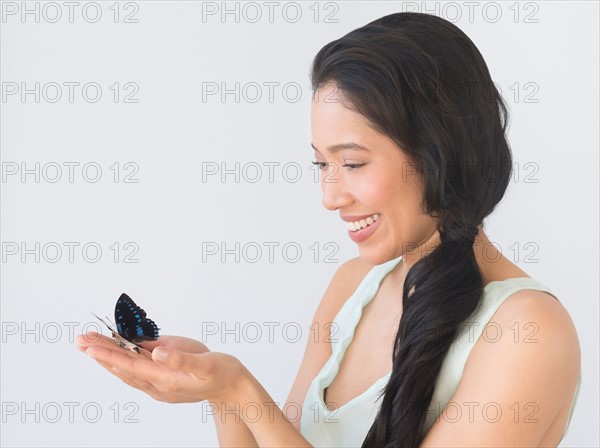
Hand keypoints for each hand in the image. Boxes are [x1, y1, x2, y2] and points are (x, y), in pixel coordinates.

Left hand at [75, 333, 246, 404]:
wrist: (232, 387)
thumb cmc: (222, 372)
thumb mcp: (206, 363)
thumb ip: (180, 358)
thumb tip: (156, 350)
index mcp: (167, 379)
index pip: (132, 365)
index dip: (110, 355)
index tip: (90, 346)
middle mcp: (158, 385)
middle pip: (123, 368)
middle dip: (100, 354)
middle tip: (80, 340)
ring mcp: (158, 386)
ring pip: (127, 371)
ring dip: (107, 358)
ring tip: (88, 345)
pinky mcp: (162, 382)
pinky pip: (136, 371)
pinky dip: (121, 362)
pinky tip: (113, 355)